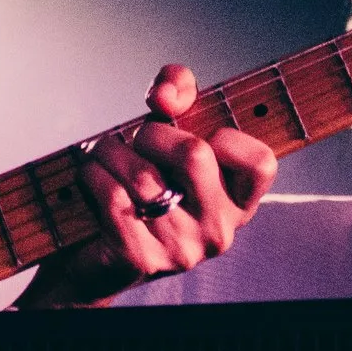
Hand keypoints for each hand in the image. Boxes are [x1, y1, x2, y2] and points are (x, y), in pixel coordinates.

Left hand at [24, 64, 279, 305]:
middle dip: (151, 133)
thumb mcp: (169, 133)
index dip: (228, 136)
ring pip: (142, 174)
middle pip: (194, 154)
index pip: (260, 163)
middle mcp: (218, 231)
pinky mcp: (140, 258)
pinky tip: (91, 176)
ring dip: (110, 151)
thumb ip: (179, 92)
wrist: (96, 258)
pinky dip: (93, 173)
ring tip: (103, 154)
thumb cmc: (140, 185)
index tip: (199, 137)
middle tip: (136, 141)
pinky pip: (113, 195)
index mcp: (237, 203)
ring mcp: (181, 249)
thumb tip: (166, 95)